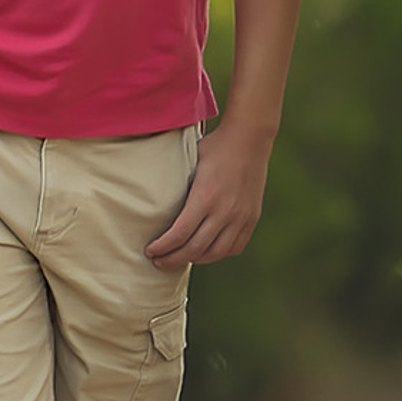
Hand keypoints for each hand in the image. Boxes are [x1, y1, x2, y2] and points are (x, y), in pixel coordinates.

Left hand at [146, 123, 273, 265]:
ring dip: (195, 260)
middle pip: (195, 249)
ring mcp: (240, 216)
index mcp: (204, 197)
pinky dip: (218, 254)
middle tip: (158, 262)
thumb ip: (175, 186)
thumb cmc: (213, 148)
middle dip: (173, 259)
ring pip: (216, 252)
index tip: (150, 251)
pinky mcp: (252, 218)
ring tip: (180, 258)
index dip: (162, 247)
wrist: (249, 139)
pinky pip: (235, 247)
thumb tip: (151, 201)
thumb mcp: (188, 162)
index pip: (179, 234)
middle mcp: (224, 211)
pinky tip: (205, 251)